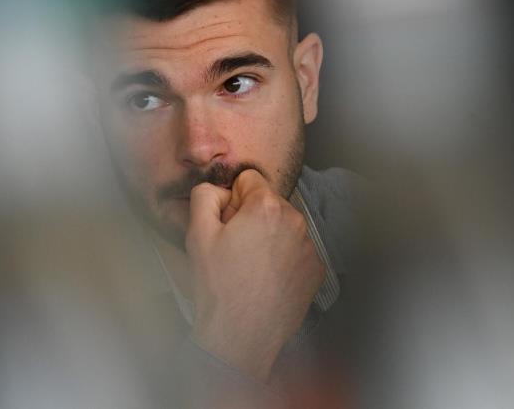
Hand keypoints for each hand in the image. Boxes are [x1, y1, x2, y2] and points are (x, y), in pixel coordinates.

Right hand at [186, 170, 325, 382]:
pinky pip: (296, 250)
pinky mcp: (316, 269)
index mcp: (267, 206)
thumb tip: (219, 190)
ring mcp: (309, 246)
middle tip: (235, 248)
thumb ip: (205, 195)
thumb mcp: (197, 233)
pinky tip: (266, 279)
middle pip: (268, 202)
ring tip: (250, 266)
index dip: (232, 200)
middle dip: (251, 217)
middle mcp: (295, 220)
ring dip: (269, 237)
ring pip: (283, 226)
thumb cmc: (219, 285)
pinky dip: (283, 258)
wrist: (240, 335)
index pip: (249, 180)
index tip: (227, 224)